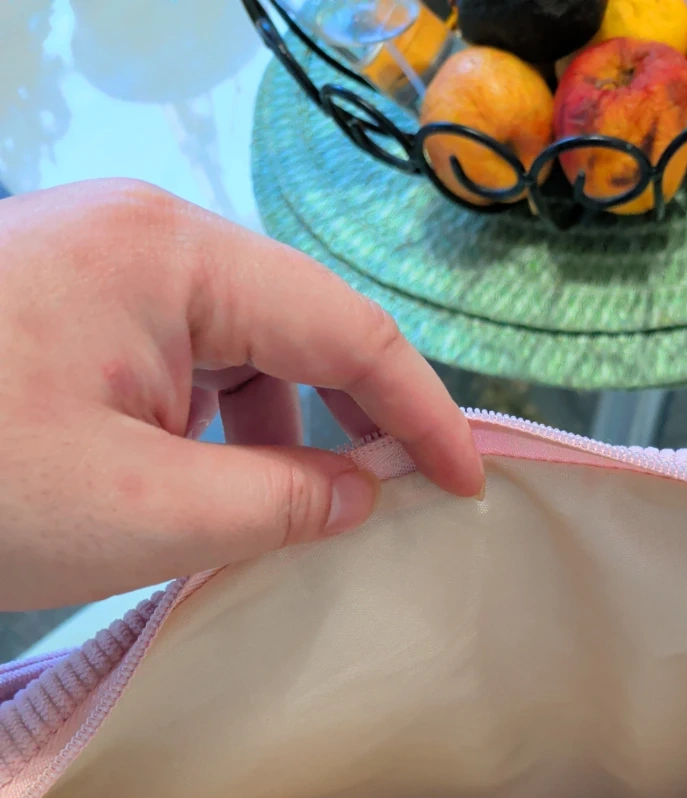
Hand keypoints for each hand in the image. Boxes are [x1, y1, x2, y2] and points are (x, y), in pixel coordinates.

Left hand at [0, 179, 483, 610]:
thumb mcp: (146, 509)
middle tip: (395, 507)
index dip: (421, 414)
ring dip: (277, 434)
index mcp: (174, 258)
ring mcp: (99, 269)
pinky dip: (212, 430)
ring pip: (238, 350)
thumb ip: (282, 501)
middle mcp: (143, 240)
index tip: (468, 487)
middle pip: (296, 328)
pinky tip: (204, 492)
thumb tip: (364, 496)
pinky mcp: (66, 309)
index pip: (347, 330)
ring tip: (282, 518)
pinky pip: (178, 362)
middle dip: (353, 421)